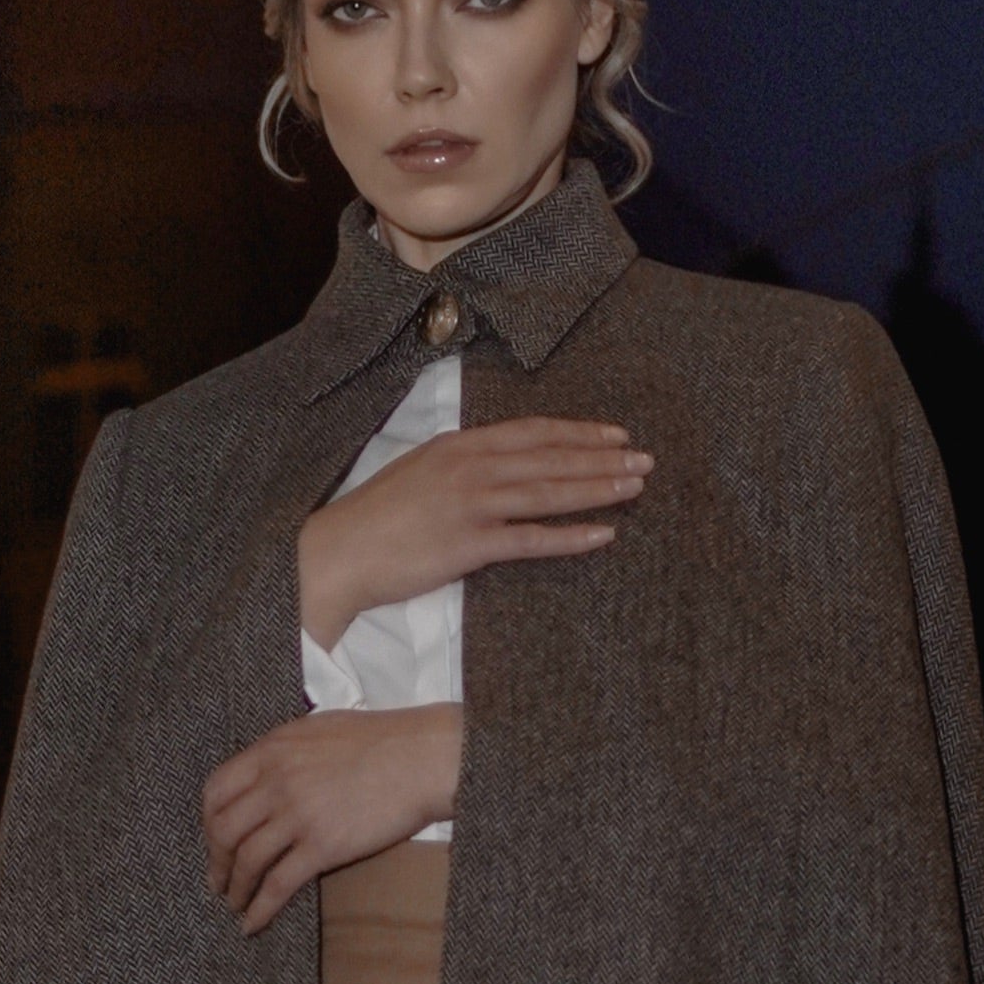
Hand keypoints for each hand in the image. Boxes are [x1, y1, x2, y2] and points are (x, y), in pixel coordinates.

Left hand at [200, 707, 464, 929]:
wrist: (421, 758)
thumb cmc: (380, 740)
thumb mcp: (317, 731)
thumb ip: (283, 753)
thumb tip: (265, 774)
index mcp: (271, 751)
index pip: (216, 791)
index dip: (208, 823)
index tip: (214, 840)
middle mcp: (276, 783)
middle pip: (223, 830)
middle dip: (215, 861)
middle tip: (218, 880)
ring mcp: (297, 815)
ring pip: (245, 860)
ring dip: (234, 889)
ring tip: (235, 904)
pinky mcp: (322, 846)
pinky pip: (277, 884)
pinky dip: (259, 908)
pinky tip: (253, 923)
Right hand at [298, 417, 650, 652]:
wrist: (338, 552)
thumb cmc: (375, 517)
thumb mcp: (418, 471)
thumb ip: (460, 464)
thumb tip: (495, 463)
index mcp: (459, 445)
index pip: (532, 432)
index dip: (578, 431)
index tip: (615, 434)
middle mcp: (470, 467)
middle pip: (550, 458)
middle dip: (602, 457)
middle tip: (644, 458)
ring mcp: (471, 505)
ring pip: (548, 492)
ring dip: (597, 488)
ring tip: (635, 486)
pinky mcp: (469, 545)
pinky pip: (531, 540)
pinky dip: (571, 536)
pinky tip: (603, 534)